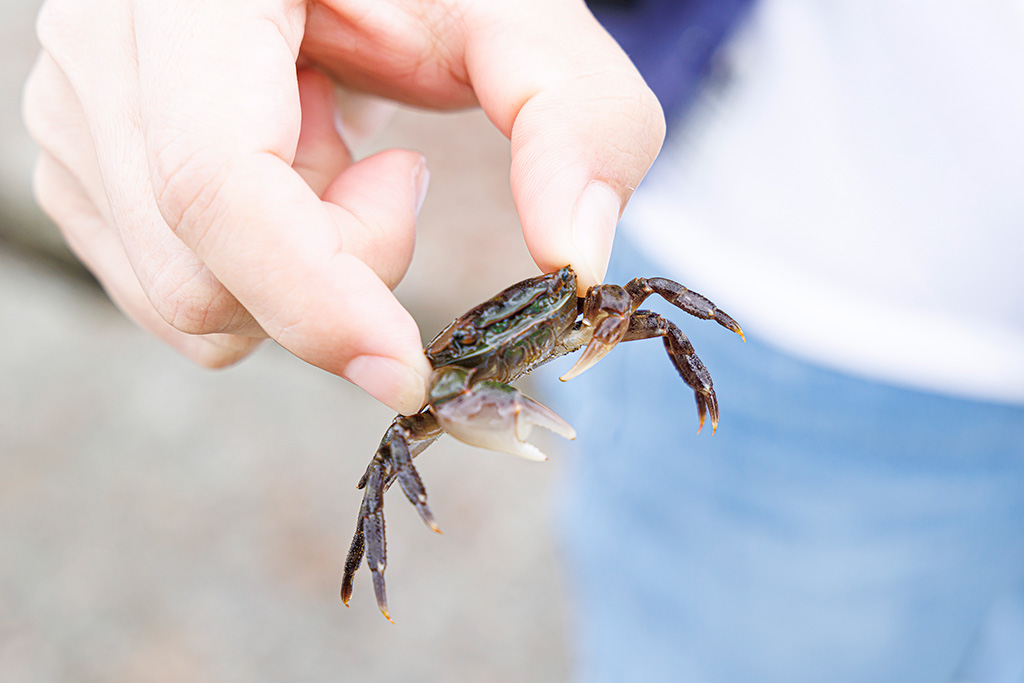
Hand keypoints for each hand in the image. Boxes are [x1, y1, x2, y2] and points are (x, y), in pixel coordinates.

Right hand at [23, 0, 664, 414]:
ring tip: (335, 155)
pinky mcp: (84, 165)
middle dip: (333, 271)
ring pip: (182, 302)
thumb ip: (573, 117)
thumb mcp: (512, 14)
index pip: (216, 180)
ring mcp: (74, 113)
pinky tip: (289, 169)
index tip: (407, 369)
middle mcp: (101, 50)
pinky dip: (260, 270)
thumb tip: (575, 264)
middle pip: (199, 274)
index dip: (313, 294)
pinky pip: (173, 293)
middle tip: (392, 173)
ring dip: (298, 268)